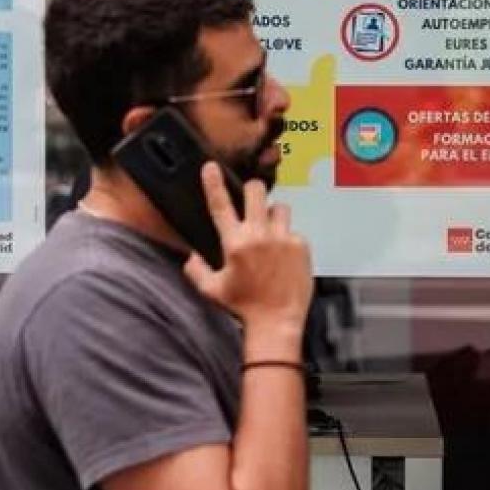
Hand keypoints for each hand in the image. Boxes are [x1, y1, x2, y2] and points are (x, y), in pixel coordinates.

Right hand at [182, 162, 313, 338]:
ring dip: (273, 215)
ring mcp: (282, 239)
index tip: (210, 167)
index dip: (213, 183)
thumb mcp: (212, 290)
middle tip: (252, 199)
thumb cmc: (245, 307)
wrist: (277, 322)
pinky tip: (285, 256)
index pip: (220, 205)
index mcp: (234, 243)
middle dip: (253, 191)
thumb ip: (196, 270)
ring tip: (271, 233)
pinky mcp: (301, 246)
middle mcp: (258, 236)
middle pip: (256, 191)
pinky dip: (289, 239)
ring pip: (280, 208)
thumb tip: (189, 257)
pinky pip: (294, 231)